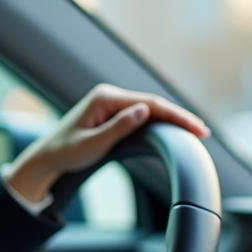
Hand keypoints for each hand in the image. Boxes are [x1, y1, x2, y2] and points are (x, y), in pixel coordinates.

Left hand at [4, 84, 210, 203]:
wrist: (47, 156)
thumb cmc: (66, 152)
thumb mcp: (92, 144)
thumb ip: (118, 127)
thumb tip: (144, 110)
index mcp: (105, 99)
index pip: (149, 104)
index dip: (175, 116)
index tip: (195, 127)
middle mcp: (109, 95)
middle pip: (152, 102)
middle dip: (178, 116)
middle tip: (203, 131)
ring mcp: (111, 102)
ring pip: (148, 107)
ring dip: (171, 117)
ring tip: (195, 129)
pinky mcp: (112, 111)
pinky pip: (140, 112)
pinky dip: (158, 119)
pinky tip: (173, 126)